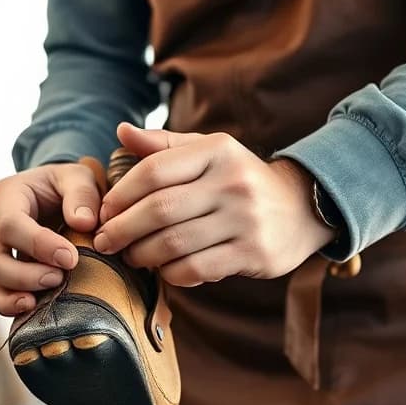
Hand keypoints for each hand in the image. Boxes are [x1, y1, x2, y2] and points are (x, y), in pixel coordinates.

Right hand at [0, 162, 101, 314]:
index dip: (39, 245)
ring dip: (16, 294)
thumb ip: (82, 194)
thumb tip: (83, 222)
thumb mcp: (78, 177)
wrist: (56, 198)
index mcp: (6, 195)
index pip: (11, 224)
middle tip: (59, 278)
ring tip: (43, 299)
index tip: (70, 258)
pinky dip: (9, 306)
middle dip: (25, 275)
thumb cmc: (66, 187)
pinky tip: (32, 308)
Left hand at [94, 123, 333, 286]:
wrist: (301, 209)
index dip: (120, 195)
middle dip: (122, 229)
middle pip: (159, 210)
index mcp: (217, 151)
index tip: (104, 212)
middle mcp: (232, 182)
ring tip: (132, 256)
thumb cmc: (239, 180)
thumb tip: (120, 131)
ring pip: (174, 243)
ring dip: (143, 255)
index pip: (153, 171)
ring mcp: (246, 219)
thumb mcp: (208, 152)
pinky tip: (165, 270)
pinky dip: (172, 273)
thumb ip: (163, 145)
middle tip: (106, 241)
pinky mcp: (254, 253)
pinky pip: (197, 268)